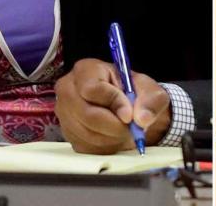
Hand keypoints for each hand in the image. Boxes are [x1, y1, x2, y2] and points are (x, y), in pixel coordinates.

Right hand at [54, 58, 171, 153]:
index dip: (113, 103)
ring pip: (87, 133)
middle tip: (130, 128)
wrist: (129, 111)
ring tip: (124, 131)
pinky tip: (113, 138)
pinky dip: (104, 147)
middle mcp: (68, 90)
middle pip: (86, 114)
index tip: (130, 115)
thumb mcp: (150, 91)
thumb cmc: (135, 94)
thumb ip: (151, 100)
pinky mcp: (67, 134)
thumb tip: (142, 118)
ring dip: (111, 138)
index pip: (92, 89)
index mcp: (86, 69)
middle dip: (113, 125)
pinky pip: (85, 147)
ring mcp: (64, 113)